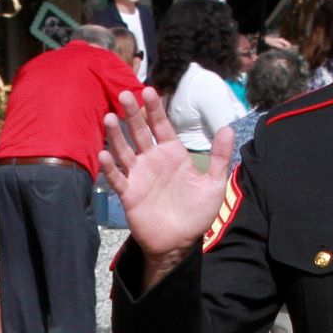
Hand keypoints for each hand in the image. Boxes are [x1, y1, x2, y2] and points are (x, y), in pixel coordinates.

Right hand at [100, 87, 234, 288]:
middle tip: (124, 94)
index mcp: (172, 154)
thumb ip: (219, 157)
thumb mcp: (213, 184)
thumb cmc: (196, 214)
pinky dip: (110, 167)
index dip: (155, 109)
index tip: (149, 90)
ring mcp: (139, 176)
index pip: (161, 126)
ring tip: (109, 118)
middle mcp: (153, 160)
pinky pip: (117, 178)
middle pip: (139, 132)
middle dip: (132, 113)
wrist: (180, 242)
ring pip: (124, 150)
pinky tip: (104, 155)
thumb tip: (228, 128)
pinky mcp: (129, 193)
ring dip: (116, 135)